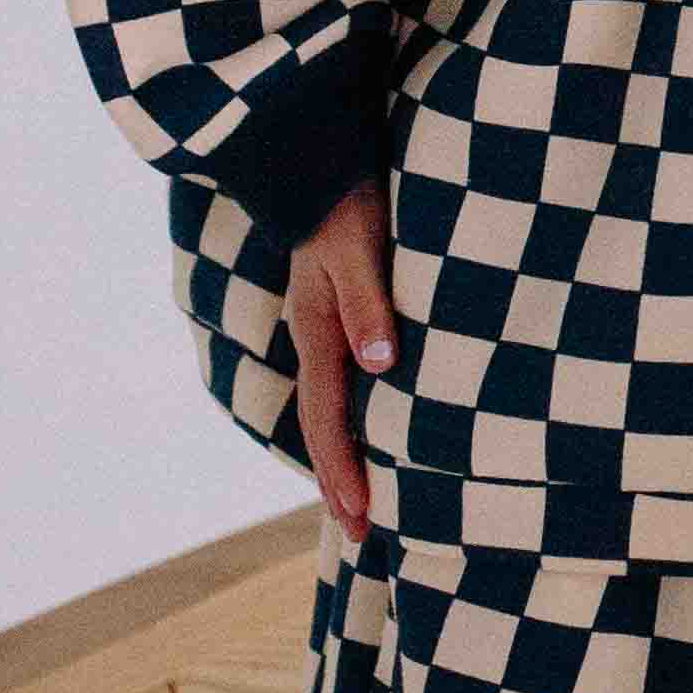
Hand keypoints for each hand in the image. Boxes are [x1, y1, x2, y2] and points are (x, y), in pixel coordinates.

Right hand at [287, 180, 397, 540]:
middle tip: (360, 534)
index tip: (360, 515)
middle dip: (338, 480)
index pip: (328, 417)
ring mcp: (321, 326)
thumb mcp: (360, 249)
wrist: (315, 158)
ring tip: (357, 500)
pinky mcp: (334, 313)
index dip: (343, 468)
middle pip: (322, 425)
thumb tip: (379, 367)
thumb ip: (368, 305)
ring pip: (328, 408)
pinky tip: (366, 429)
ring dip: (342, 456)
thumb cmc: (345, 200)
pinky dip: (348, 418)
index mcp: (317, 330)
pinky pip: (338, 383)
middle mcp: (314, 336)